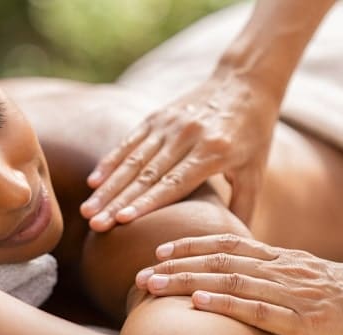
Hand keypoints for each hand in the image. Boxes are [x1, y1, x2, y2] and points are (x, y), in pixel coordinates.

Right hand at [80, 72, 277, 231]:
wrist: (245, 81)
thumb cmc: (253, 133)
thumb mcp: (255, 170)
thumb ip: (243, 207)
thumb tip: (234, 247)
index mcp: (213, 152)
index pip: (174, 183)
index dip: (146, 202)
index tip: (122, 220)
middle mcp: (187, 136)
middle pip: (146, 175)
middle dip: (117, 201)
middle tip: (94, 223)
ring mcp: (170, 124)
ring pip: (132, 160)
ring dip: (108, 187)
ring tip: (87, 210)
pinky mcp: (158, 116)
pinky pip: (130, 142)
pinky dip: (110, 162)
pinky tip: (94, 181)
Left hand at [135, 234, 342, 334]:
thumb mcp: (303, 275)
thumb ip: (270, 271)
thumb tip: (238, 273)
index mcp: (279, 258)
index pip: (226, 244)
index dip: (190, 245)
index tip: (159, 248)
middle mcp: (279, 269)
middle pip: (218, 260)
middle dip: (176, 264)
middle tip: (142, 271)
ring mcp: (290, 293)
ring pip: (229, 281)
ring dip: (187, 282)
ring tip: (154, 285)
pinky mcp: (303, 320)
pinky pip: (258, 309)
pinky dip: (225, 304)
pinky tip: (198, 302)